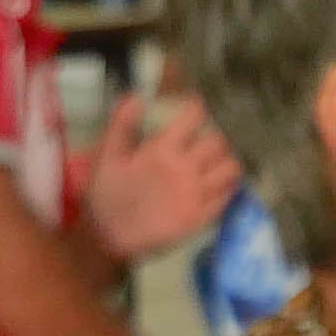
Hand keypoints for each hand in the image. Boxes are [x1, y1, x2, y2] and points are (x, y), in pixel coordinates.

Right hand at [85, 92, 243, 260]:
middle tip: (206, 138)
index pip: (193, 118)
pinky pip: (227, 197)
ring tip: (218, 160)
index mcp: (162, 151)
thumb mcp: (107, 156)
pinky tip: (220, 184)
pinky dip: (228, 187)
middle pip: (218, 142)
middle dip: (215, 135)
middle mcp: (185, 169)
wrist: (108, 239)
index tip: (195, 106)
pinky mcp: (201, 217)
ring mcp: (197, 195)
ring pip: (230, 168)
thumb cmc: (105, 196)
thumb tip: (135, 95)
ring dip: (227, 160)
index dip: (196, 108)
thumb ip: (122, 124)